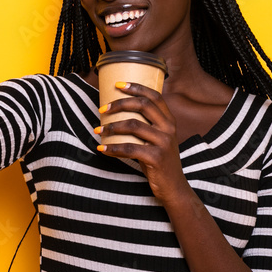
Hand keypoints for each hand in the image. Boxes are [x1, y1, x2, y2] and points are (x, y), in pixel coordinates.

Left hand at [95, 81, 189, 203]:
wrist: (173, 187)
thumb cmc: (159, 162)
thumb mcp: (157, 140)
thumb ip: (146, 126)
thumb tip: (118, 113)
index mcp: (169, 121)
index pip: (154, 96)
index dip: (136, 88)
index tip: (118, 85)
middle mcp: (169, 129)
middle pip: (142, 106)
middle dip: (119, 104)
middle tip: (103, 109)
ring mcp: (163, 143)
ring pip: (133, 125)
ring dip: (111, 127)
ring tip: (98, 130)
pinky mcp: (156, 158)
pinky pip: (129, 148)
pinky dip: (112, 148)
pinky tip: (102, 149)